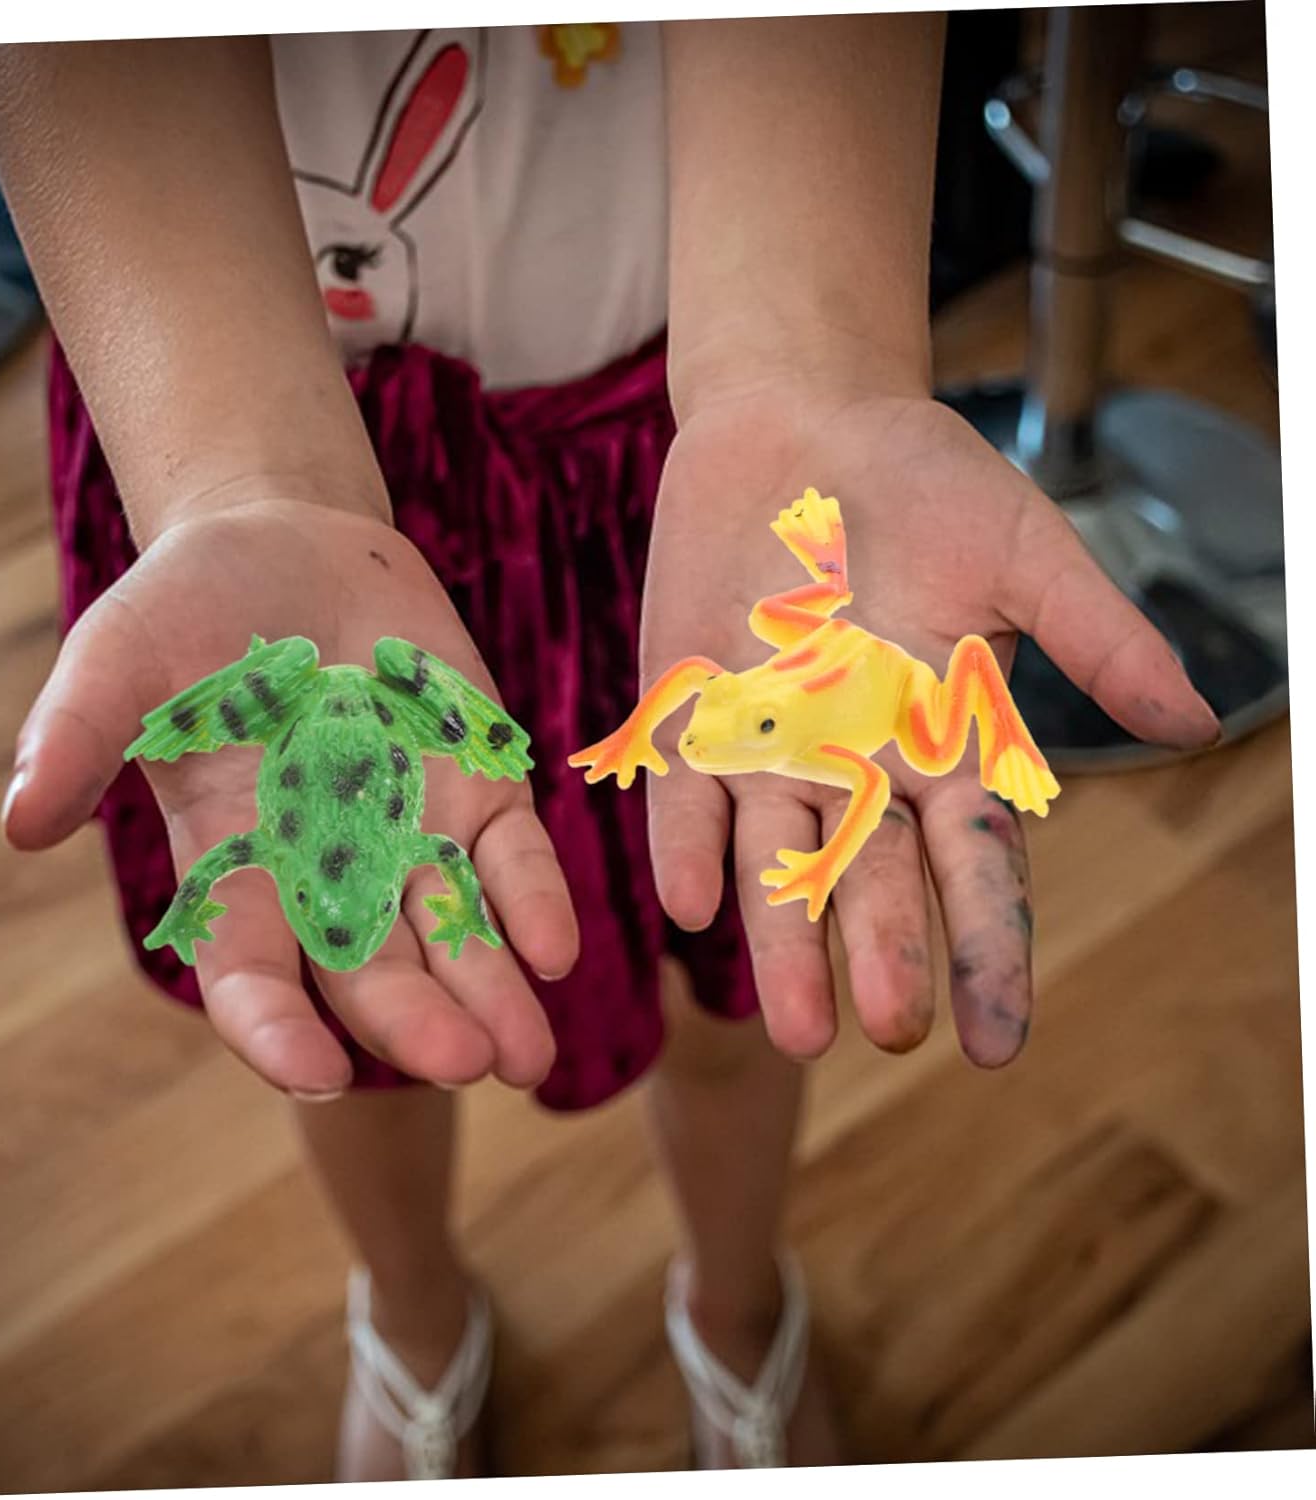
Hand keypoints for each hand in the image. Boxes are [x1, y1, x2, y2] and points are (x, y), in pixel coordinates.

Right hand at [2, 497, 578, 1095]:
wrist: (283, 544)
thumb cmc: (183, 613)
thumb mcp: (117, 660)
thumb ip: (77, 736)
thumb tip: (18, 824)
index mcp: (234, 866)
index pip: (251, 973)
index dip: (276, 1029)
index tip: (313, 1074)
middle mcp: (328, 872)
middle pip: (370, 970)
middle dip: (412, 1021)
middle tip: (463, 1064)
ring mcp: (409, 835)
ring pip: (452, 933)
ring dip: (492, 992)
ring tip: (528, 1057)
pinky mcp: (475, 787)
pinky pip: (509, 858)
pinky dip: (531, 901)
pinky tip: (555, 951)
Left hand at [643, 377, 1217, 1066]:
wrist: (798, 419)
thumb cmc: (922, 482)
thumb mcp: (1021, 550)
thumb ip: (1094, 636)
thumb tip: (1193, 725)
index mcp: (942, 745)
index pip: (974, 867)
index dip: (986, 952)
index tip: (998, 1043)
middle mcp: (854, 768)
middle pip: (873, 879)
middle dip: (882, 951)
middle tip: (889, 1029)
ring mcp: (766, 752)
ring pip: (776, 863)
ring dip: (781, 940)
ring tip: (795, 1029)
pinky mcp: (689, 720)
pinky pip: (683, 799)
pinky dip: (687, 848)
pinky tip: (692, 904)